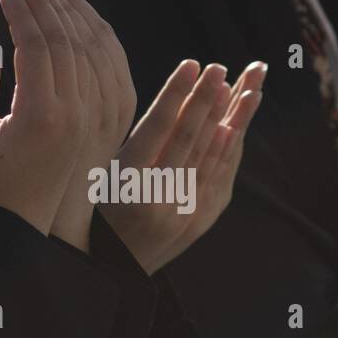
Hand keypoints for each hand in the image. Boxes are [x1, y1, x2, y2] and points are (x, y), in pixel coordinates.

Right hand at [35, 0, 136, 249]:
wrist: (22, 235)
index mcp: (42, 118)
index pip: (37, 46)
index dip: (21, 11)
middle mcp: (76, 115)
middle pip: (68, 41)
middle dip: (47, 2)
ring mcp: (96, 119)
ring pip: (95, 49)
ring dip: (74, 12)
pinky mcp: (104, 124)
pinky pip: (113, 69)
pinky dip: (100, 37)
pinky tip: (82, 18)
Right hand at [99, 60, 266, 273]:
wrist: (111, 273)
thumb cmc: (91, 214)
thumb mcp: (94, 179)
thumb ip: (123, 145)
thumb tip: (164, 104)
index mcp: (127, 185)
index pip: (158, 129)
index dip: (177, 94)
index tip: (191, 64)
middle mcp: (159, 201)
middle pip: (190, 138)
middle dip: (207, 99)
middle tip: (220, 66)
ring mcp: (184, 213)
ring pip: (211, 156)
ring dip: (230, 118)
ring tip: (246, 85)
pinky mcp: (200, 221)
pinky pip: (219, 178)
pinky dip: (228, 150)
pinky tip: (235, 126)